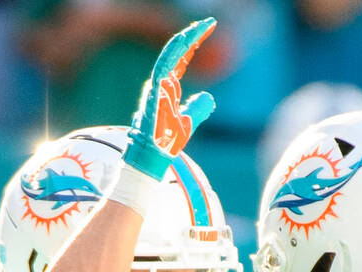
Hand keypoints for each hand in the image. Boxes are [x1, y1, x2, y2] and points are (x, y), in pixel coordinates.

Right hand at [124, 17, 216, 180]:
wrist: (151, 158)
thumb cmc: (165, 143)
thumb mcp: (188, 123)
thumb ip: (198, 108)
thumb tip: (209, 98)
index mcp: (167, 88)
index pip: (180, 60)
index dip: (193, 44)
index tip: (207, 30)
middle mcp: (160, 83)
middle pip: (176, 53)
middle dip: (192, 36)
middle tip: (210, 23)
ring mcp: (156, 87)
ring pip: (169, 56)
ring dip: (185, 40)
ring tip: (200, 28)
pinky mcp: (155, 93)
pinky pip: (164, 67)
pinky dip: (175, 54)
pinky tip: (187, 40)